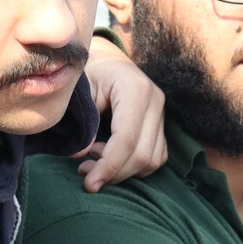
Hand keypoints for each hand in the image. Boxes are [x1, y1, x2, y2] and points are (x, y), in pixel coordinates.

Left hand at [76, 38, 167, 190]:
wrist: (106, 60)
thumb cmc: (89, 73)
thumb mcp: (80, 91)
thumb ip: (82, 122)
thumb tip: (81, 156)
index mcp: (135, 89)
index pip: (127, 138)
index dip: (108, 166)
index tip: (89, 183)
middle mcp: (155, 101)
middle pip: (142, 154)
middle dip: (113, 173)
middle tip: (85, 174)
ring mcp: (162, 114)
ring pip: (152, 161)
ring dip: (123, 172)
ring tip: (95, 161)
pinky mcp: (162, 125)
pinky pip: (156, 158)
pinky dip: (134, 167)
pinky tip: (111, 157)